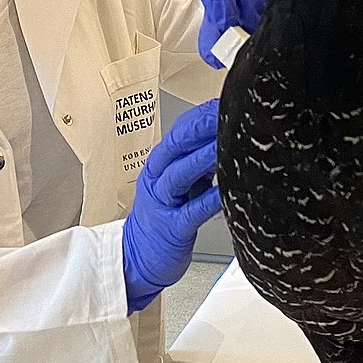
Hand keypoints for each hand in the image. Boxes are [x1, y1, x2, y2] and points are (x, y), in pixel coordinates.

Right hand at [122, 100, 221, 311]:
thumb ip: (198, 166)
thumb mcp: (178, 186)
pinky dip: (209, 199)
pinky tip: (225, 191)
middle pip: (176, 146)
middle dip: (201, 127)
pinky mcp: (172, 229)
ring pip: (180, 173)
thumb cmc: (163, 221)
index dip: (201, 116)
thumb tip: (227, 142)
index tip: (223, 102)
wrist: (136, 260)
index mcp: (159, 165)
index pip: (180, 132)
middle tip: (224, 112)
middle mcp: (158, 179)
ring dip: (203, 156)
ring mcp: (163, 204)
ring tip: (224, 141)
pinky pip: (192, 211)